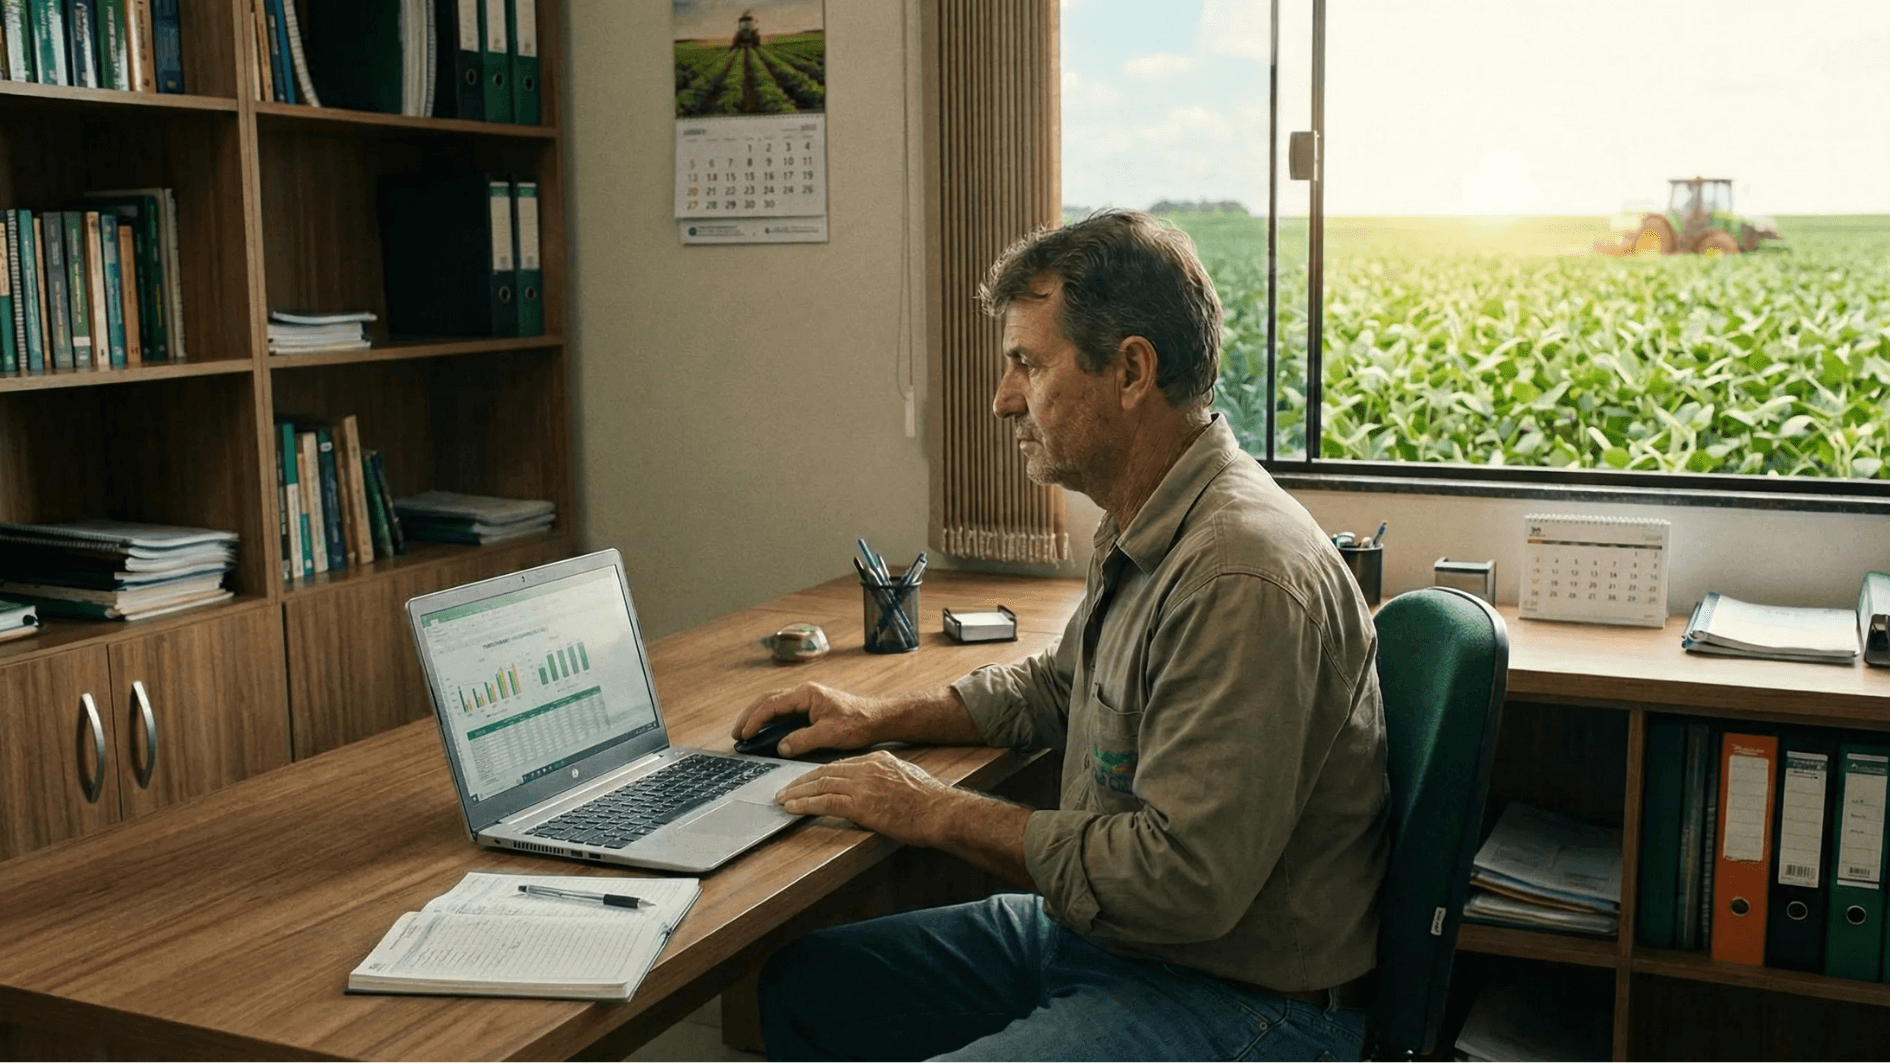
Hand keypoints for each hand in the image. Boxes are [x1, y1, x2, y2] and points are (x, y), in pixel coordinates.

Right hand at [731, 682, 886, 757]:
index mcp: (807, 694)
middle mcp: (804, 693)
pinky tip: (766, 733)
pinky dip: (771, 721)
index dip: (755, 719)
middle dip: (749, 716)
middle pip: (768, 700)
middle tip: (736, 734)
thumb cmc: (859, 722)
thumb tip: (781, 748)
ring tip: (745, 733)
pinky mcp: (811, 708)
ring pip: (774, 705)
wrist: (878, 718)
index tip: (744, 734)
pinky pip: (784, 712)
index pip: (772, 704)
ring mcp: (807, 699)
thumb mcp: (830, 734)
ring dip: (758, 717)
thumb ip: (803, 740)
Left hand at [772, 750, 958, 846]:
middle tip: (785, 789)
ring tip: (783, 800)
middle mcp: (867, 768)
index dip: (818, 773)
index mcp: (877, 760)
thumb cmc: (929, 801)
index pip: (840, 765)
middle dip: (802, 781)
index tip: (806, 780)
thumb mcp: (906, 778)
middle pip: (825, 772)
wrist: (939, 812)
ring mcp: (863, 786)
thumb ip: (886, 777)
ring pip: (820, 785)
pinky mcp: (861, 805)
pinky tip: (793, 808)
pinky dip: (805, 805)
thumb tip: (875, 786)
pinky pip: (825, 802)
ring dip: (798, 793)